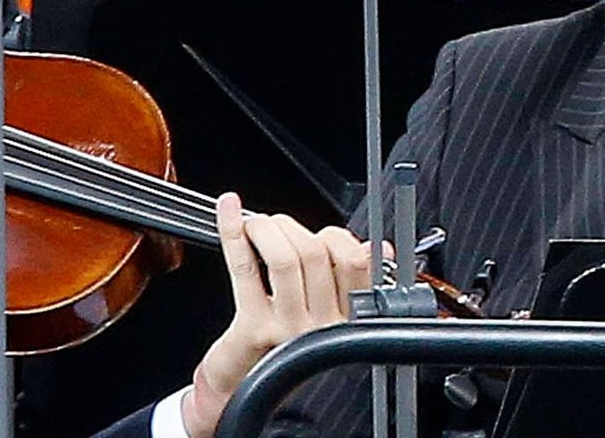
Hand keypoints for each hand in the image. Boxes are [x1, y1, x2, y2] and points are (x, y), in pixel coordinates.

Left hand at [179, 193, 370, 437]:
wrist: (244, 393)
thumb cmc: (282, 349)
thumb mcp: (324, 319)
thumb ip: (350, 281)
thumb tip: (377, 247)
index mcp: (347, 320)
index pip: (355, 261)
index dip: (334, 234)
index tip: (316, 232)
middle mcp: (324, 327)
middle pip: (315, 252)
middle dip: (291, 226)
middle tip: (273, 226)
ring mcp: (290, 328)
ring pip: (284, 257)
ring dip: (265, 227)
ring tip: (254, 226)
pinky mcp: (255, 328)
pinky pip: (245, 266)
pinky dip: (233, 230)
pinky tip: (227, 210)